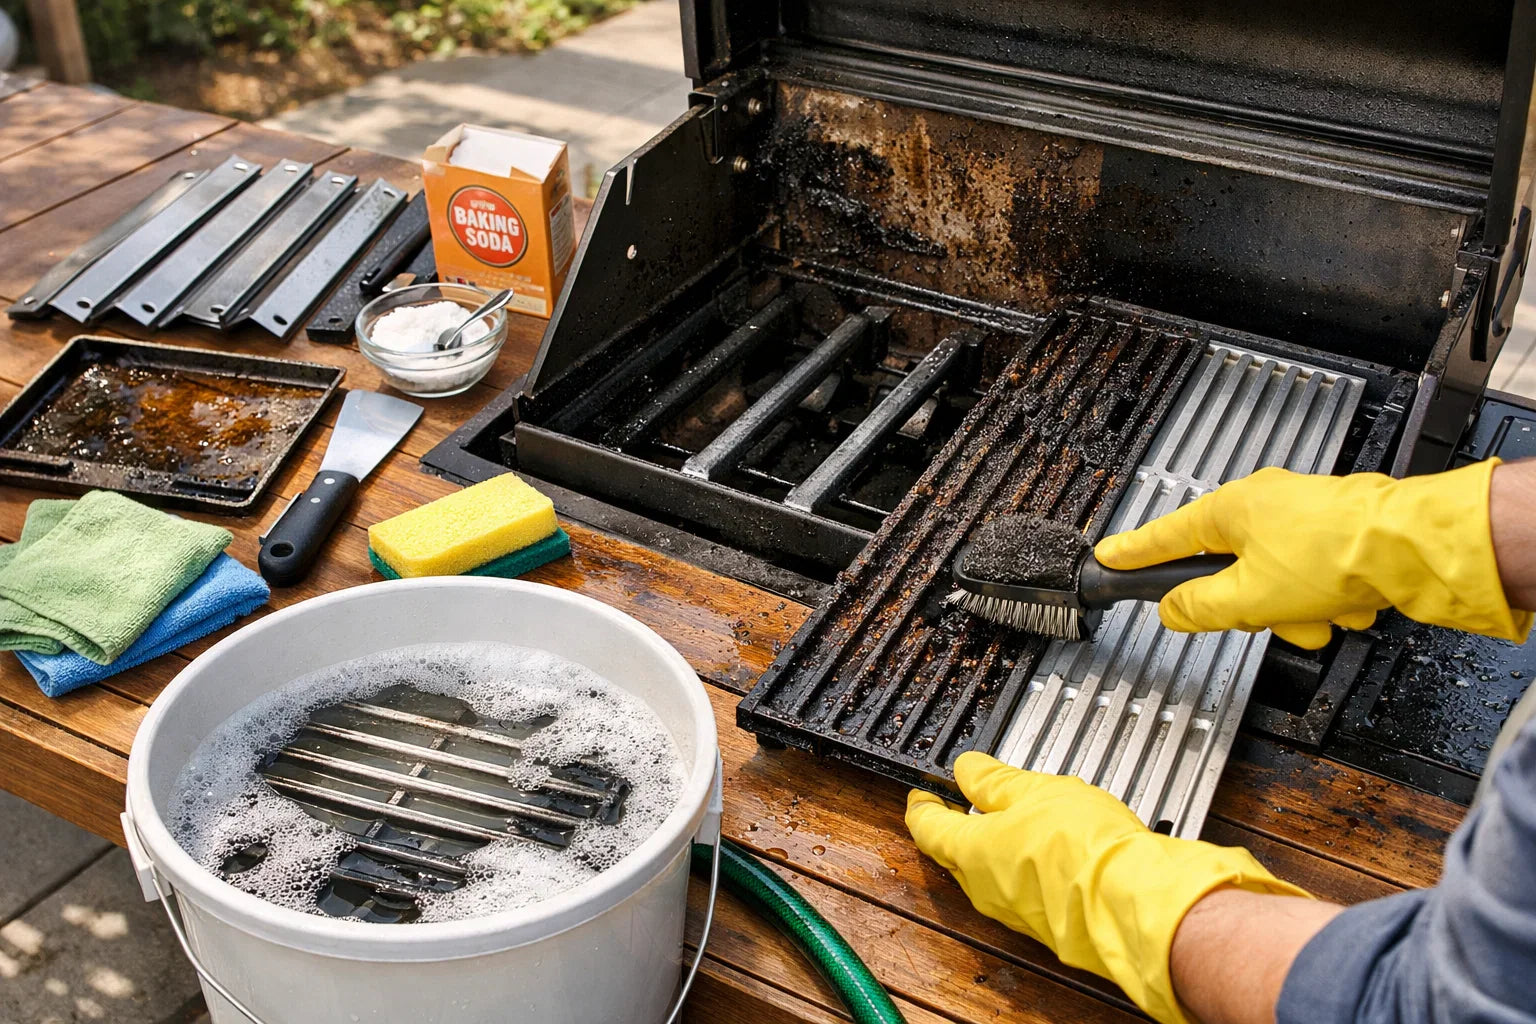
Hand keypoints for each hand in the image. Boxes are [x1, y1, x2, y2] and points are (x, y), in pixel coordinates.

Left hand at [907, 753, 1308, 1023]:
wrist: (1136, 903)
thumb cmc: (1084, 848)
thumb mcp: (1034, 790)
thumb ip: (994, 780)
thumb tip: (966, 770)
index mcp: (970, 851)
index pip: (927, 826)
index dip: (922, 803)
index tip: (922, 792)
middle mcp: (984, 888)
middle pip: (954, 853)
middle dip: (956, 825)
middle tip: (962, 803)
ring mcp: (1015, 911)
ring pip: (990, 874)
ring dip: (995, 846)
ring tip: (1014, 819)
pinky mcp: (1047, 924)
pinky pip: (1024, 891)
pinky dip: (1026, 867)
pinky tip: (1049, 850)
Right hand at [1094, 459, 1531, 649]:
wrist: (1412, 548)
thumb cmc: (1335, 553)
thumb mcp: (1248, 596)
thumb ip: (1199, 609)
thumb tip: (1173, 611)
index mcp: (1230, 509)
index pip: (1164, 536)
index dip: (1133, 553)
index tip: (1108, 558)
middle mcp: (1265, 506)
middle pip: (1229, 573)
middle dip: (1254, 607)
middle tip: (1265, 615)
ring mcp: (1304, 520)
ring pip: (1277, 586)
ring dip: (1297, 613)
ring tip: (1320, 613)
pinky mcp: (1339, 538)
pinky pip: (1315, 584)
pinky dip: (1329, 603)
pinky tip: (1347, 604)